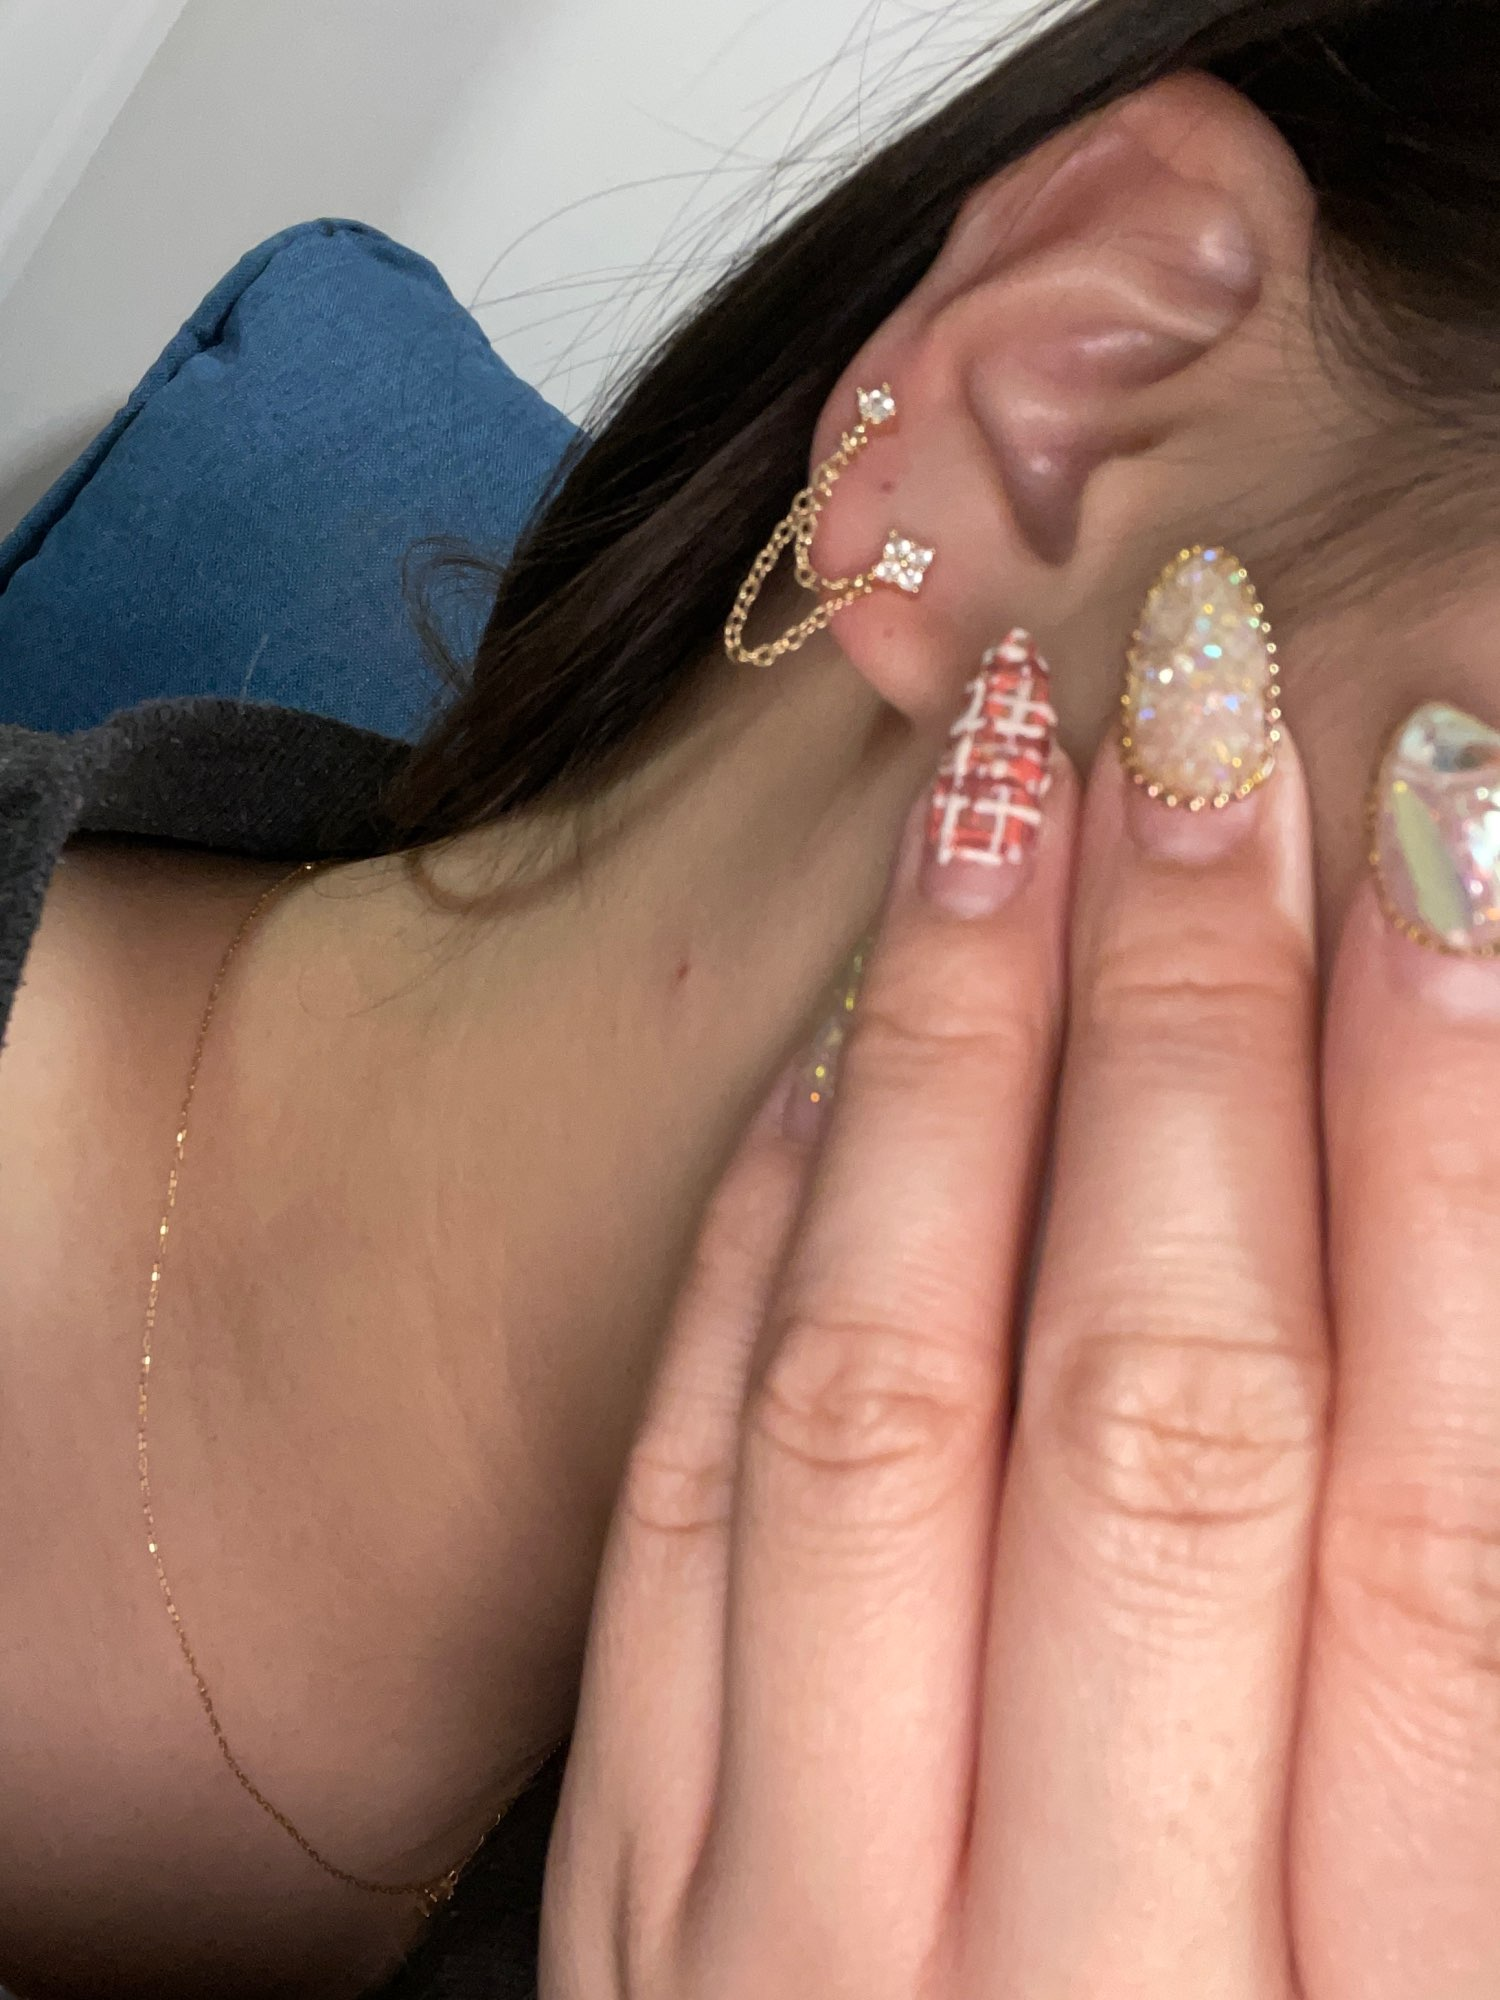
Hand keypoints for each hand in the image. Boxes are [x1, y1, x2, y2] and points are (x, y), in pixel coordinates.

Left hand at [537, 704, 1499, 1995]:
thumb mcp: (1440, 1954)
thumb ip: (1442, 1646)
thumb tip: (1446, 1240)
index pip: (1440, 1500)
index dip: (1460, 1122)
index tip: (1453, 815)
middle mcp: (1101, 1981)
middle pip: (1165, 1401)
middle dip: (1196, 1007)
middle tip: (1208, 687)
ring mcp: (811, 1957)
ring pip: (885, 1415)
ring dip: (961, 1058)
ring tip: (1011, 778)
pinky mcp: (632, 1934)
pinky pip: (682, 1538)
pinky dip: (764, 1269)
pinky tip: (845, 1058)